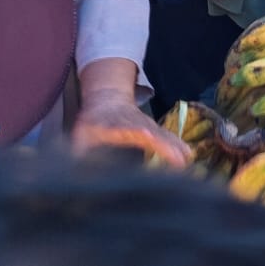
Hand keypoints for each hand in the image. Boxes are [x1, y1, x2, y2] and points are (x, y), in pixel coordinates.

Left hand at [71, 92, 191, 166]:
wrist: (108, 99)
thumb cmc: (92, 121)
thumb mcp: (81, 133)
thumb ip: (79, 150)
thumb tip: (75, 166)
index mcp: (116, 124)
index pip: (127, 127)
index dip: (137, 131)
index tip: (147, 136)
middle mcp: (136, 124)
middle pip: (153, 132)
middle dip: (166, 144)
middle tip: (178, 159)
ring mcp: (147, 125)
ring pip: (164, 135)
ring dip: (176, 147)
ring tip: (187, 159)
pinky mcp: (154, 129)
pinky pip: (168, 137)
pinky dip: (178, 146)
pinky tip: (189, 156)